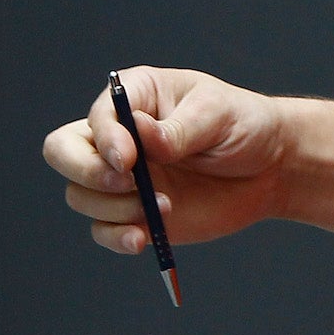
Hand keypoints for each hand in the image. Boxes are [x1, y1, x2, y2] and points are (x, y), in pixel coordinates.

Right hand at [42, 66, 290, 256]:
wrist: (269, 168)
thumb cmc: (244, 124)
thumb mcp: (217, 115)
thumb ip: (177, 129)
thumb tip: (139, 133)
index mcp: (136, 96)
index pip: (99, 115)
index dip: (106, 138)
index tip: (129, 160)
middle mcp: (119, 135)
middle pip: (64, 151)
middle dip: (86, 171)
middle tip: (127, 182)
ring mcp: (122, 176)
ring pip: (80, 194)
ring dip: (114, 207)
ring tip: (164, 206)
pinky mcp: (132, 212)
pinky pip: (102, 229)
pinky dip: (116, 236)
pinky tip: (142, 238)